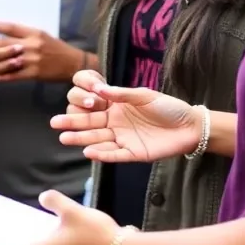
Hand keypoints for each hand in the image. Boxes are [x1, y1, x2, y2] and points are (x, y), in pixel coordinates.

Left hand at [0, 22, 84, 82]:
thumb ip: (25, 34)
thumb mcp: (42, 36)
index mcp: (33, 32)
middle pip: (2, 43)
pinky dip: (2, 76)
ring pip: (5, 60)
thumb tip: (6, 33)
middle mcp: (31, 44)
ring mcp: (32, 59)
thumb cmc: (56, 49)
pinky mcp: (33, 73)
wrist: (72, 64)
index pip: (9, 26)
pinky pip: (14, 75)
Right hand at [50, 70, 200, 162]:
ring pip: (98, 140)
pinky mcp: (134, 154)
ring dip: (81, 140)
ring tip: (64, 139)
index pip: (94, 108)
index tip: (69, 103)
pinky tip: (88, 152)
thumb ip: (121, 94)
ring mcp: (124, 140)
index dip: (81, 106)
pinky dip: (102, 154)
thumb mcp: (144, 95)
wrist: (191, 126)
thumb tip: (99, 89)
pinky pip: (115, 155)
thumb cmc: (169, 107)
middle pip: (91, 125)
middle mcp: (117, 124)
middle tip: (54, 124)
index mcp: (118, 108)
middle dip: (72, 124)